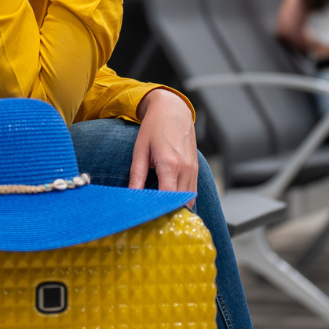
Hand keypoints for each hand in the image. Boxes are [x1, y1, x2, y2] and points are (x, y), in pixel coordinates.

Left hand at [131, 88, 197, 207]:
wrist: (173, 110)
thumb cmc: (154, 128)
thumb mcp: (140, 150)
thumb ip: (137, 175)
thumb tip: (132, 195)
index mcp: (170, 165)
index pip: (168, 198)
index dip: (159, 210)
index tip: (148, 216)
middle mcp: (185, 169)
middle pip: (181, 202)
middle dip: (168, 212)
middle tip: (153, 218)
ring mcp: (194, 170)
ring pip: (189, 199)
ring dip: (177, 206)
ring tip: (160, 211)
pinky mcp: (196, 169)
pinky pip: (192, 191)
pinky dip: (183, 198)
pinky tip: (170, 200)